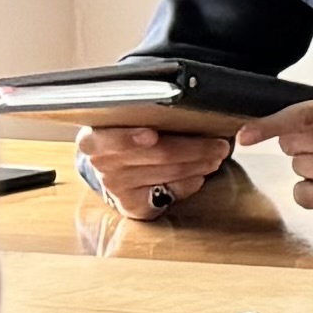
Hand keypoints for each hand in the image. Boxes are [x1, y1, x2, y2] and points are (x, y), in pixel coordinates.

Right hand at [77, 121, 233, 214]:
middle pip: (157, 153)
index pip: (108, 139)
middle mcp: (100, 164)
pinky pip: (171, 192)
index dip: (129, 138)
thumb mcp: (126, 120)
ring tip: (216, 154)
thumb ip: (146, 113)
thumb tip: (187, 107)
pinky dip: (191, 182)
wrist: (115, 168)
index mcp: (92, 138)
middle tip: (220, 143)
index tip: (151, 135)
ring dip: (200, 163)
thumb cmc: (128, 136)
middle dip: (194, 147)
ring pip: (170, 171)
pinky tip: (200, 173)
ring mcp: (115, 186)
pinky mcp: (131, 205)